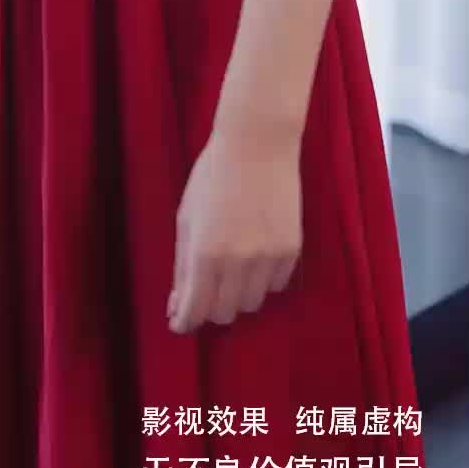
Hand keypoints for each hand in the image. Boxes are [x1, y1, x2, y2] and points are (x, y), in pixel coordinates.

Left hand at [167, 124, 301, 334]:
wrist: (258, 145)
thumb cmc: (212, 175)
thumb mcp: (187, 216)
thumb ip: (182, 264)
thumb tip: (177, 304)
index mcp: (205, 252)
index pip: (195, 309)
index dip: (185, 321)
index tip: (180, 323)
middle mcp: (237, 262)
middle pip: (224, 313)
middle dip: (211, 307)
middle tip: (206, 288)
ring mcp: (267, 258)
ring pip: (252, 303)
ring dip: (238, 294)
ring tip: (232, 266)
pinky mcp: (291, 251)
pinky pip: (275, 285)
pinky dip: (262, 279)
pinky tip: (255, 254)